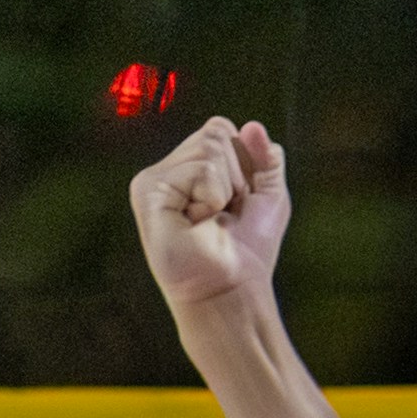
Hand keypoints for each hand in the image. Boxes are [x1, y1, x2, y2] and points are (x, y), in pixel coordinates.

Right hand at [130, 116, 289, 319]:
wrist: (232, 291)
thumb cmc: (247, 251)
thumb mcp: (269, 197)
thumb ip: (266, 159)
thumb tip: (253, 126)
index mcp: (190, 167)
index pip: (222, 128)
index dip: (245, 163)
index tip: (238, 202)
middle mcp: (168, 169)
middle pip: (216, 131)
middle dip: (237, 175)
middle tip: (223, 214)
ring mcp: (154, 179)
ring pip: (210, 147)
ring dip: (225, 189)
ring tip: (209, 220)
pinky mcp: (147, 190)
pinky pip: (200, 169)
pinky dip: (212, 197)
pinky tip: (196, 222)